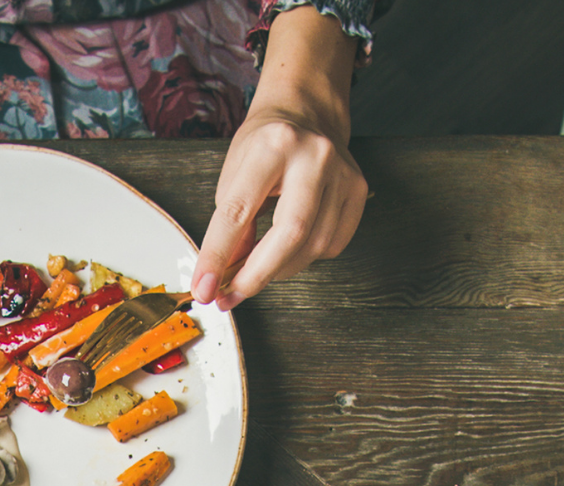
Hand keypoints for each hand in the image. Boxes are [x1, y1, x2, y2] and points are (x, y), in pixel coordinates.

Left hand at [193, 5, 364, 311]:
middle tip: (232, 295)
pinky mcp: (358, 190)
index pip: (239, 211)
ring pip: (312, 247)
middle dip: (256, 275)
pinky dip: (305, 257)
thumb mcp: (235, 174)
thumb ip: (229, 225)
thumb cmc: (266, 143)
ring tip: (258, 268)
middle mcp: (314, 155)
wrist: (306, 112)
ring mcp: (342, 173)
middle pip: (289, 234)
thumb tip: (224, 276)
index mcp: (273, 144)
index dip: (218, 255)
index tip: (205, 289)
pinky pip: (332, 245)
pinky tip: (290, 248)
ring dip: (279, 269)